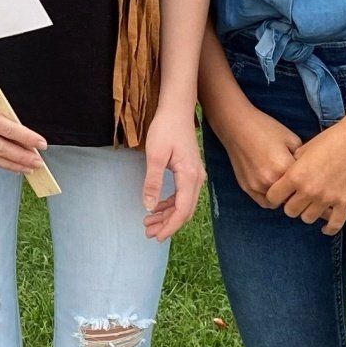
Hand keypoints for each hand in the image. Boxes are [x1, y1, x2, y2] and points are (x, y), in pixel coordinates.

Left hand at [142, 107, 204, 241]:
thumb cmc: (165, 129)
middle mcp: (197, 179)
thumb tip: (149, 207)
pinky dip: (170, 204)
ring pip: (184, 204)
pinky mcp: (190, 172)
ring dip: (168, 216)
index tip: (156, 237)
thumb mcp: (154, 156)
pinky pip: (183, 195)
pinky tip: (157, 207)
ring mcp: (195, 175)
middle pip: (185, 211)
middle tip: (148, 233)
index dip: (170, 226)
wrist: (177, 109)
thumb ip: (153, 182)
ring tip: (149, 223)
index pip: (182, 210)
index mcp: (189, 176)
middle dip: (168, 224)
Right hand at [218, 104, 302, 206]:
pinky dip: (271, 199)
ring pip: (278, 203)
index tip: (314, 182)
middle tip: (302, 186)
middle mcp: (270, 181)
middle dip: (298, 193)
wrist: (237, 126)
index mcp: (284, 168)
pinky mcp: (246, 188)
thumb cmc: (266, 129)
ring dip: (284, 198)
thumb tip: (311, 172)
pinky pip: (264, 202)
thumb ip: (303, 158)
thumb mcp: (291, 139)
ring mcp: (256, 186)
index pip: (305, 185)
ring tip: (287, 186)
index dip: (311, 183)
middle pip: (293, 197)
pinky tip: (274, 188)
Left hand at [263, 117, 345, 234]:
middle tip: (297, 200)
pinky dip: (328, 229)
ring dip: (308, 213)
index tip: (280, 195)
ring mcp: (328, 198)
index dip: (275, 196)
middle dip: (291, 206)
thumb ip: (293, 165)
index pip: (273, 197)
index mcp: (296, 175)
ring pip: (308, 219)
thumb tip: (285, 176)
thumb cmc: (331, 139)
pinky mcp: (345, 203)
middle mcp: (309, 190)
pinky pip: (334, 225)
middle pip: (290, 211)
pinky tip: (325, 228)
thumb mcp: (304, 148)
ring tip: (312, 206)